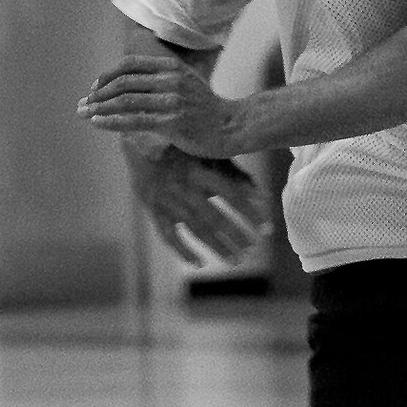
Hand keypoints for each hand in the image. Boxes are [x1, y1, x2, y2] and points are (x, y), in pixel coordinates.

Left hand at [76, 53, 240, 158]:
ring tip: (84, 114)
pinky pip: (134, 120)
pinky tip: (97, 123)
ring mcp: (171, 101)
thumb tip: (127, 85)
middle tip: (81, 105)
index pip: (130, 65)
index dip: (107, 75)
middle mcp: (170, 79)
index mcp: (171, 66)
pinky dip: (112, 121)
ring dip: (99, 108)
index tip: (93, 88)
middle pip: (123, 83)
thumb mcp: (185, 82)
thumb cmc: (205, 108)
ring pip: (125, 101)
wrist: (232, 126)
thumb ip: (160, 78)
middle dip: (97, 94)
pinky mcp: (172, 122)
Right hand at [122, 143, 268, 264]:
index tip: (267, 227)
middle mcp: (183, 187)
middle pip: (214, 217)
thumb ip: (234, 173)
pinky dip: (183, 251)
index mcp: (199, 169)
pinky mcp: (155, 211)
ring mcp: (167, 202)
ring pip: (195, 230)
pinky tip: (200, 264)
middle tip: (253, 248)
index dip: (250, 212)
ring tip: (237, 261)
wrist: (139, 143)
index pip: (231, 194)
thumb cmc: (187, 148)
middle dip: (235, 235)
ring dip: (218, 247)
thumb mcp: (210, 154)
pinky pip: (169, 236)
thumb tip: (260, 196)